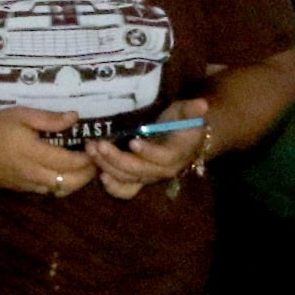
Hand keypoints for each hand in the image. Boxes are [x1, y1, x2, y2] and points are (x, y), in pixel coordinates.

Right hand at [0, 108, 99, 198]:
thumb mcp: (21, 115)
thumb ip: (49, 118)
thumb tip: (75, 117)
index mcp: (33, 152)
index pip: (69, 161)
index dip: (86, 157)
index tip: (93, 146)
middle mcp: (34, 172)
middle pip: (71, 181)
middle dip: (88, 173)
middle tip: (95, 159)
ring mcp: (30, 184)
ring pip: (63, 191)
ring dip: (79, 182)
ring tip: (85, 168)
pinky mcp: (26, 190)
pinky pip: (52, 192)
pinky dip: (65, 186)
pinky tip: (67, 174)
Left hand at [86, 98, 209, 198]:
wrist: (182, 140)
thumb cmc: (181, 123)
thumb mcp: (186, 112)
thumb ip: (192, 110)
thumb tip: (203, 104)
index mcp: (177, 153)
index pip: (164, 157)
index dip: (149, 152)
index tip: (132, 141)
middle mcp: (164, 169)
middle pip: (141, 170)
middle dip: (118, 159)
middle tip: (99, 144)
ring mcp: (150, 176)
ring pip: (129, 178)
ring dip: (108, 167)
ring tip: (91, 150)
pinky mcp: (139, 179)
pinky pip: (127, 189)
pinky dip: (114, 187)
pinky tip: (99, 176)